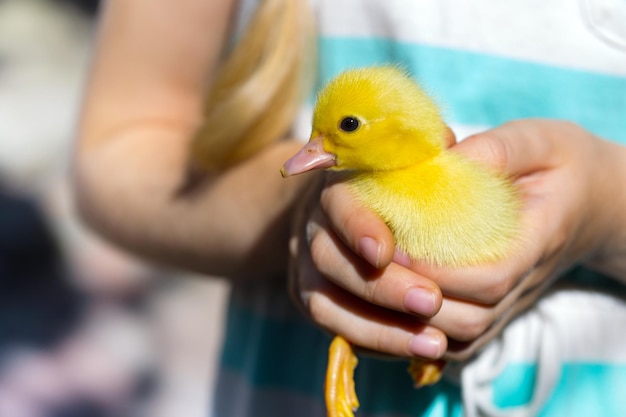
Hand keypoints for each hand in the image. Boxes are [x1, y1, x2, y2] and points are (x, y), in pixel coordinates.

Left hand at [289, 119, 625, 361]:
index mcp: (537, 241)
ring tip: (369, 280)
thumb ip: (495, 149)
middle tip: (368, 262)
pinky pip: (455, 339)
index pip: (487, 277)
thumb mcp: (538, 140)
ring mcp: (508, 305)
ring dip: (406, 320)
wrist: (589, 201)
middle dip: (409, 297)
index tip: (388, 243)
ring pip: (457, 338)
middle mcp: (523, 284)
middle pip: (467, 318)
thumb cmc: (559, 164)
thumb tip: (440, 156)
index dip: (432, 268)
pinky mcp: (492, 310)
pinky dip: (415, 331)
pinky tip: (383, 302)